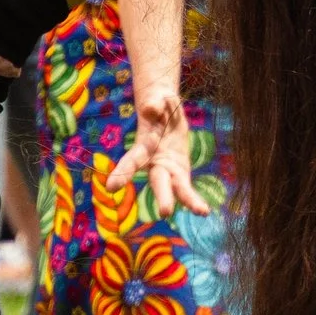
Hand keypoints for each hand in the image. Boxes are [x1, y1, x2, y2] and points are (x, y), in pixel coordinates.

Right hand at [108, 91, 210, 219]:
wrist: (164, 112)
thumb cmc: (156, 107)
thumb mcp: (156, 102)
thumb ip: (154, 105)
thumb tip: (152, 108)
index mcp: (144, 148)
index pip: (132, 160)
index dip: (123, 173)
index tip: (111, 187)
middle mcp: (154, 163)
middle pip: (158, 181)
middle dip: (162, 195)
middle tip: (165, 212)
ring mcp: (169, 170)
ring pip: (176, 188)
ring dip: (187, 201)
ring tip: (201, 212)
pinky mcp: (180, 173)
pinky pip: (187, 188)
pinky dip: (194, 200)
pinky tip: (204, 213)